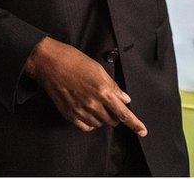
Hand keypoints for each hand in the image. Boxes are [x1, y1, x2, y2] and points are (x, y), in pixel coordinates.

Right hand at [24, 37, 147, 136]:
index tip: (143, 132)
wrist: (50, 63)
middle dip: (115, 115)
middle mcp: (93, 104)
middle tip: (109, 103)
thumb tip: (125, 99)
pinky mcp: (69, 115)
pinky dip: (90, 123)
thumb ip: (114, 86)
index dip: (135, 124)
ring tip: (94, 102)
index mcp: (104, 91)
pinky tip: (88, 112)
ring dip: (102, 117)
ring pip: (100, 124)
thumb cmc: (75, 61)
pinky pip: (86, 127)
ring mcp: (81, 111)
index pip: (124, 113)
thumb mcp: (99, 70)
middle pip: (112, 121)